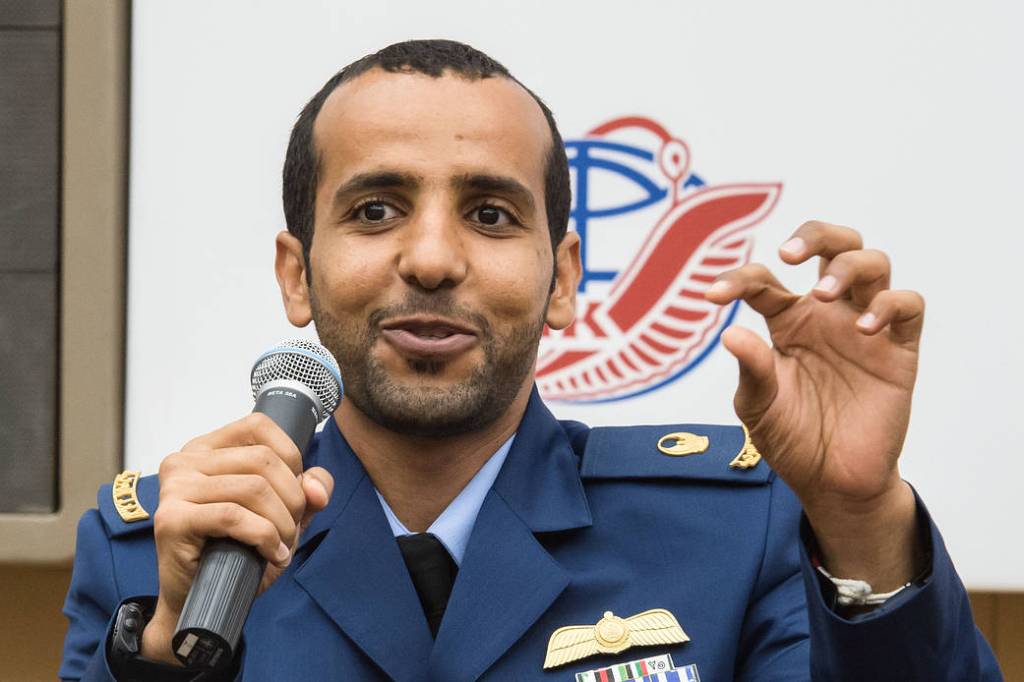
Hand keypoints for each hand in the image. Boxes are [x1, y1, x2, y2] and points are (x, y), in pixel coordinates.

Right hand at [139, 413, 333, 663]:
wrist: (200, 601)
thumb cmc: (235, 553)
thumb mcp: (281, 514)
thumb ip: (305, 490)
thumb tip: (316, 486)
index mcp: (206, 449)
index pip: (258, 427)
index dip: (291, 457)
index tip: (297, 492)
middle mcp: (185, 461)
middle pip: (262, 460)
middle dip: (292, 499)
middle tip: (292, 531)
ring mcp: (174, 488)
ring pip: (253, 488)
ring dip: (281, 523)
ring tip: (282, 547)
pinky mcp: (171, 519)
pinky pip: (234, 516)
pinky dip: (264, 537)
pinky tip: (271, 555)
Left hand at [706, 221, 923, 587]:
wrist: (831, 481)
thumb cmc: (790, 438)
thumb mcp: (758, 406)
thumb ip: (750, 369)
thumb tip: (730, 333)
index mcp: (787, 321)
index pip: (764, 281)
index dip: (737, 279)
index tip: (712, 296)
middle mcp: (826, 315)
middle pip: (835, 245)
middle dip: (814, 235)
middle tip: (788, 255)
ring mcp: (864, 328)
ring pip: (874, 264)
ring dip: (849, 266)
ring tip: (821, 294)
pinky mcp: (899, 351)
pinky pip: (908, 306)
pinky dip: (889, 305)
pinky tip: (864, 328)